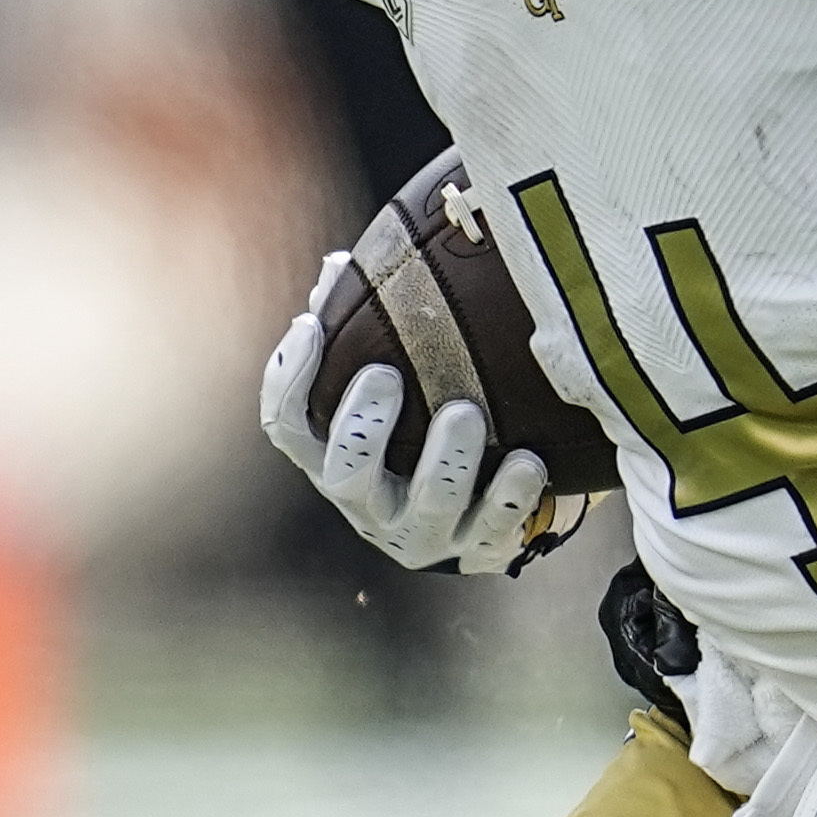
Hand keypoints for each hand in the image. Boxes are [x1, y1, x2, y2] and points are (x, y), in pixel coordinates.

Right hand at [261, 252, 556, 572]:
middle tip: (388, 374)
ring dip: (446, 457)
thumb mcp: (391, 392)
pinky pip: (495, 526)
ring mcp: (422, 533)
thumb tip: (337, 266)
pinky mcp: (477, 550)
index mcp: (333, 461)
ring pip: (427, 501)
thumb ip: (364, 331)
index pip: (286, 427)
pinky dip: (513, 494)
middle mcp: (368, 505)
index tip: (310, 323)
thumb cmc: (420, 431)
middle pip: (347, 474)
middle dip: (365, 425)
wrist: (477, 519)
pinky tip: (530, 459)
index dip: (288, 379)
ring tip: (466, 412)